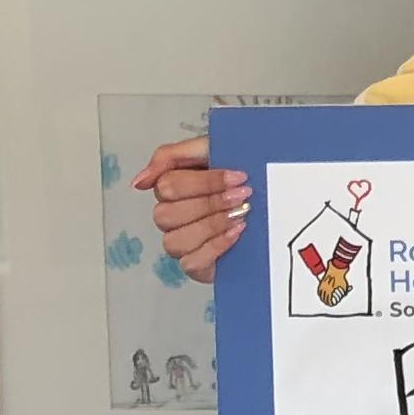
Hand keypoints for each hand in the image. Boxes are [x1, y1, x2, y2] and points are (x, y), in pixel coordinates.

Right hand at [131, 136, 249, 283]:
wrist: (275, 199)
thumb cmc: (238, 172)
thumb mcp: (210, 149)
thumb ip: (170, 156)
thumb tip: (138, 182)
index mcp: (170, 189)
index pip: (168, 187)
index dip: (205, 182)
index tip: (239, 176)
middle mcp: (170, 217)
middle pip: (167, 215)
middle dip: (210, 203)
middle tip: (243, 195)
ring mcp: (181, 243)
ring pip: (174, 241)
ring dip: (211, 225)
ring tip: (241, 214)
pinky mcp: (197, 265)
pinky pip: (191, 263)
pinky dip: (215, 246)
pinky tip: (237, 232)